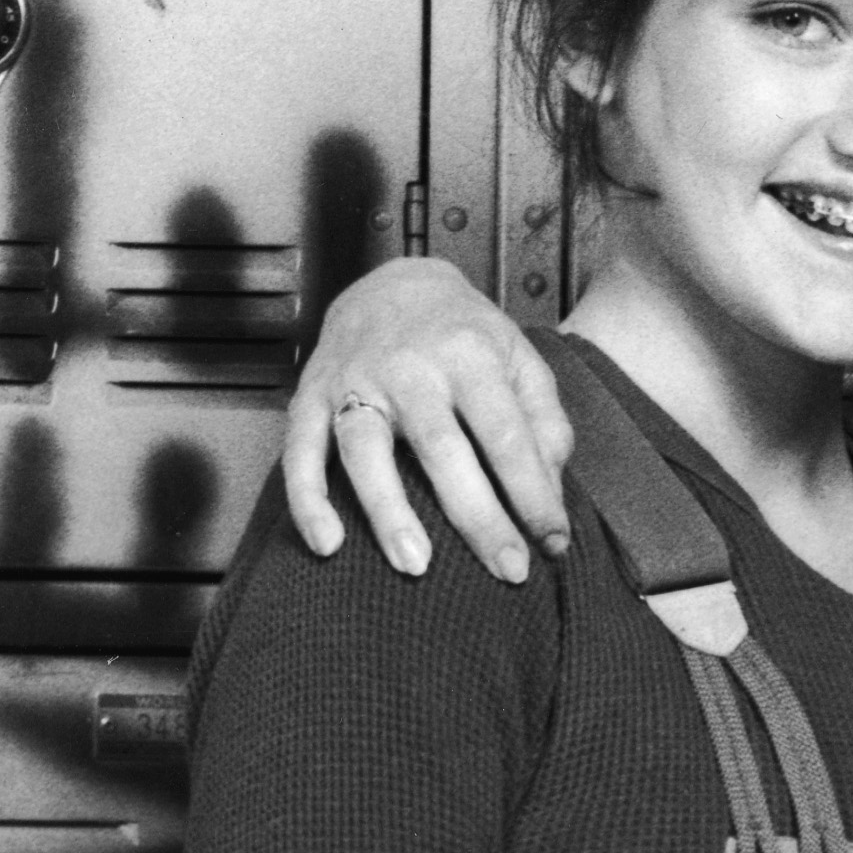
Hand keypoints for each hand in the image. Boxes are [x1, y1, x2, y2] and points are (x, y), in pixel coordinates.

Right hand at [282, 260, 573, 579]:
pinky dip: (308, 499)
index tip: (553, 543)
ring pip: (365, 449)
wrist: (393, 282)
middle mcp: (409, 368)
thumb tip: (551, 497)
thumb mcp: (521, 360)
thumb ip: (545, 424)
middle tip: (509, 570)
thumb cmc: (467, 337)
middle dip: (478, 516)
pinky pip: (300, 450)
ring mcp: (355, 380)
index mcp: (469, 355)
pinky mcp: (310, 395)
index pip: (505, 434)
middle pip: (442, 449)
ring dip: (388, 510)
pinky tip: (327, 545)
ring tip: (415, 566)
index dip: (532, 492)